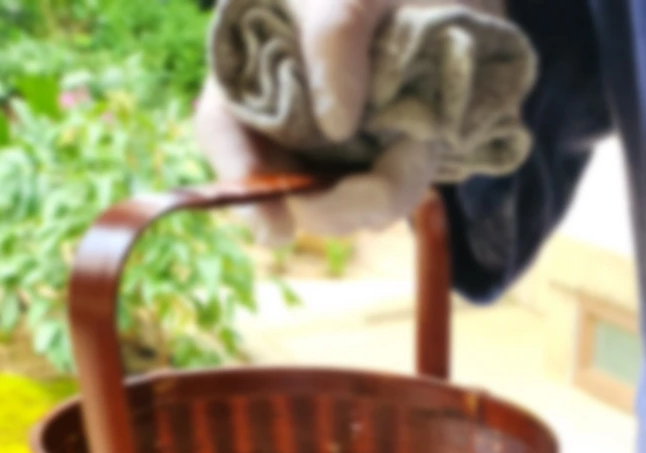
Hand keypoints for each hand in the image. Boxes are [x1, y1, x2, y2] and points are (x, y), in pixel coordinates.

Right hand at [194, 0, 435, 243]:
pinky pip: (380, 197)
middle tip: (380, 194)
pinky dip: (405, 181)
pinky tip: (423, 146)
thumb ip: (334, 32)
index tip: (277, 227)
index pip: (222, 129)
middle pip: (281, 188)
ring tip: (419, 142)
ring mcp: (323, 146)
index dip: (241, 180)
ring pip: (336, 205)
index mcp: (248, 60)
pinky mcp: (367, 163)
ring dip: (381, 192)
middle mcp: (278, 112)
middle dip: (331, 205)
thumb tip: (335, 125)